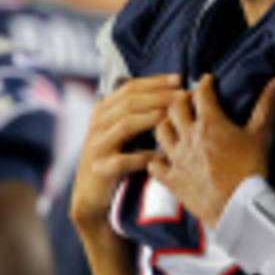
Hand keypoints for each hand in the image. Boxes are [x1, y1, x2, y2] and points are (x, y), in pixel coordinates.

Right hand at [71, 74, 182, 229]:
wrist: (91, 195)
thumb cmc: (114, 158)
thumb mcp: (121, 132)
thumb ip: (137, 112)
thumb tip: (171, 93)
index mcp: (103, 111)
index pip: (130, 87)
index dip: (155, 82)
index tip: (179, 79)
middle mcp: (97, 124)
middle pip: (130, 102)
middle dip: (159, 96)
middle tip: (183, 95)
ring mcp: (97, 147)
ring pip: (126, 124)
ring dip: (152, 118)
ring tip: (173, 116)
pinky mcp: (101, 169)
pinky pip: (125, 160)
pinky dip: (146, 156)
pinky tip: (163, 155)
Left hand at [149, 75, 274, 227]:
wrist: (238, 207)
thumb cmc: (251, 170)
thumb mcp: (262, 135)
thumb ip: (267, 106)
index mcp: (210, 122)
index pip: (202, 93)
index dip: (204, 83)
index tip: (207, 80)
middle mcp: (189, 136)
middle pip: (175, 108)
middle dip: (180, 99)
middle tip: (187, 99)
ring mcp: (178, 158)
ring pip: (160, 132)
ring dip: (165, 124)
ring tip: (172, 123)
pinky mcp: (172, 179)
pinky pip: (154, 165)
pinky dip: (156, 160)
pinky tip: (161, 158)